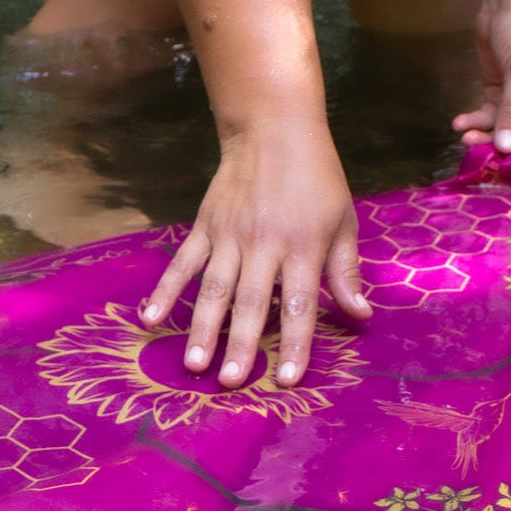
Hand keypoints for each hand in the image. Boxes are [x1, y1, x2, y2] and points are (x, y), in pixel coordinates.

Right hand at [140, 130, 371, 388]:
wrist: (274, 127)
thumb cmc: (317, 178)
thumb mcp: (343, 221)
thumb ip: (346, 272)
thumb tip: (360, 317)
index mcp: (304, 246)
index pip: (300, 303)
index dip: (294, 343)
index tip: (286, 379)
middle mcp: (265, 244)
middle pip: (252, 302)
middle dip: (241, 345)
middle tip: (230, 383)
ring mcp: (230, 234)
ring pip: (215, 288)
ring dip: (203, 328)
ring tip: (193, 364)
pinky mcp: (206, 225)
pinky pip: (183, 262)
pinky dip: (166, 290)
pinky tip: (150, 318)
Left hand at [452, 0, 510, 165]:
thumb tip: (507, 148)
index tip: (510, 164)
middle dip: (505, 150)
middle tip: (480, 154)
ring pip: (505, 133)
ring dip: (485, 138)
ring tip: (465, 137)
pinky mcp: (500, 94)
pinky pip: (489, 118)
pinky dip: (475, 122)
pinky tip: (459, 122)